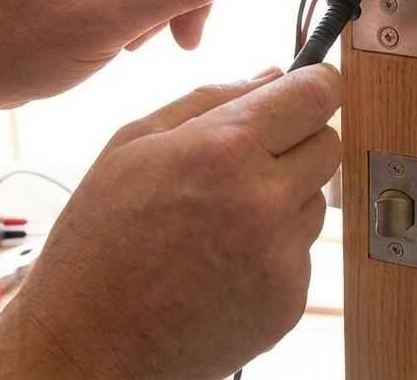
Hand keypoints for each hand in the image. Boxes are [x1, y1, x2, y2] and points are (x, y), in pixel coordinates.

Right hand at [0, 65, 343, 378]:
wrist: (88, 342)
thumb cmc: (98, 243)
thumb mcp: (133, 145)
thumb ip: (211, 101)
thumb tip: (273, 74)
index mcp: (223, 150)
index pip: (317, 95)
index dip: (315, 85)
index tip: (309, 88)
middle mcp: (263, 201)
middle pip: (328, 144)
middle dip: (297, 142)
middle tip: (247, 161)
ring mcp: (281, 256)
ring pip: (315, 200)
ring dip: (283, 200)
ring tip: (218, 224)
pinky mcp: (289, 301)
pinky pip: (301, 253)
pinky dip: (273, 252)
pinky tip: (222, 263)